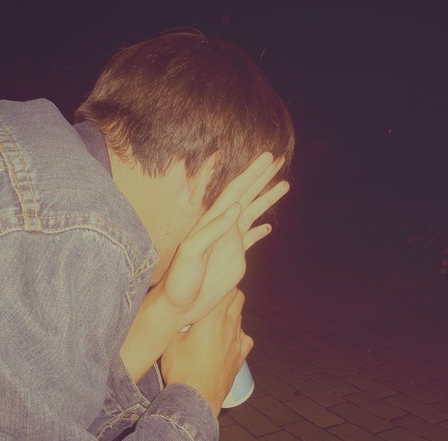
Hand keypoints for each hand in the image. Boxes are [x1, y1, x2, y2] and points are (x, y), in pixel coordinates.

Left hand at [119, 152, 286, 383]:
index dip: (252, 174)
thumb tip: (235, 208)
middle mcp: (222, 226)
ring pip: (252, 212)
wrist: (179, 306)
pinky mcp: (234, 256)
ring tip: (284, 184)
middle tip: (278, 159)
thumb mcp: (191, 254)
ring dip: (266, 198)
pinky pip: (251, 237)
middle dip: (262, 177)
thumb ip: (212, 231)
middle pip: (246, 195)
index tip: (267, 158)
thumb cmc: (179, 281)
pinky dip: (260, 229)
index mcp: (212, 222)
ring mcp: (230, 240)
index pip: (235, 192)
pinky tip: (269, 225)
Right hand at [160, 288, 252, 415]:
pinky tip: (226, 339)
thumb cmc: (181, 369)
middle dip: (226, 291)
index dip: (218, 279)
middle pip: (238, 296)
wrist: (197, 400)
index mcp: (212, 317)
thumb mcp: (170, 341)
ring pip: (240, 316)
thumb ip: (174, 321)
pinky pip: (245, 338)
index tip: (209, 277)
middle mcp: (229, 325)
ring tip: (214, 316)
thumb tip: (170, 309)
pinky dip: (237, 334)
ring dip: (231, 311)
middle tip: (211, 294)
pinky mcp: (240, 356)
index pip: (225, 287)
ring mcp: (237, 341)